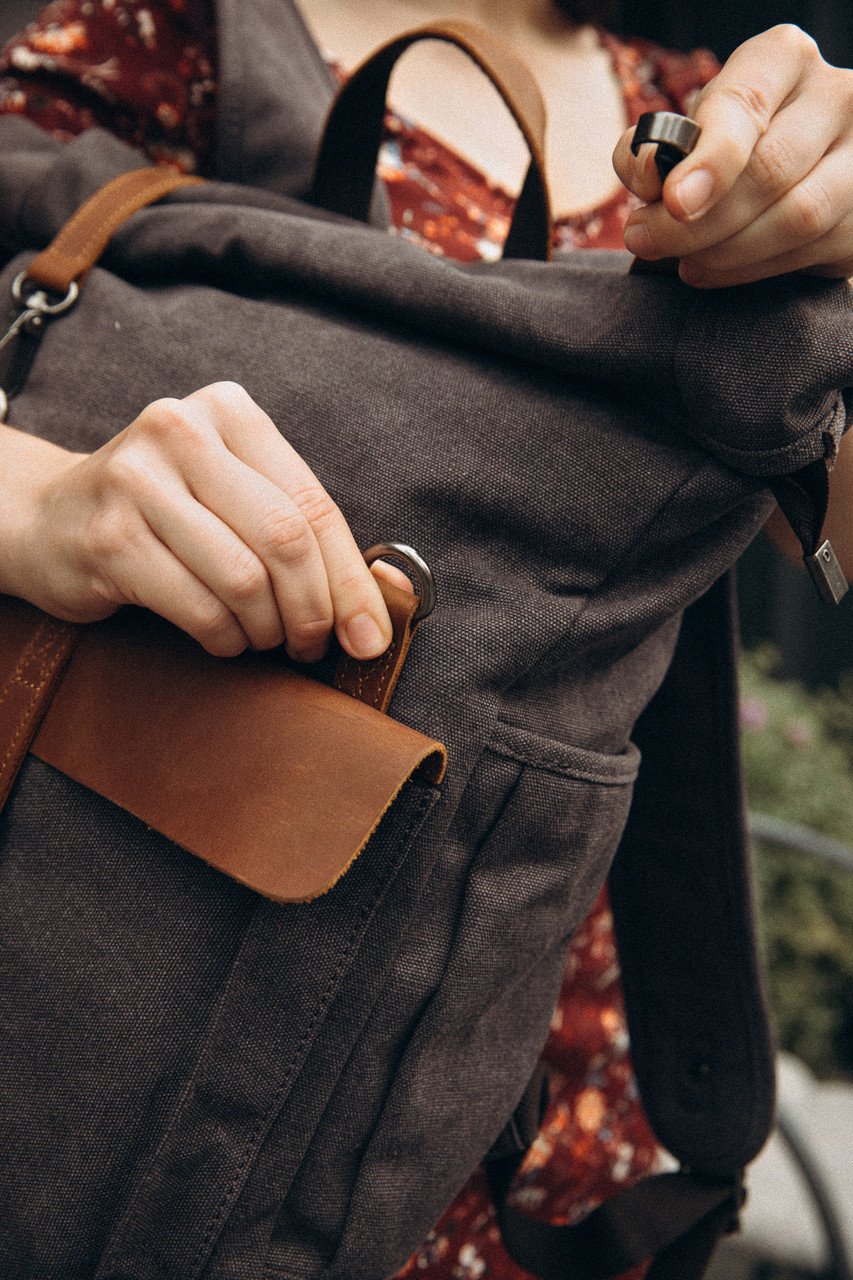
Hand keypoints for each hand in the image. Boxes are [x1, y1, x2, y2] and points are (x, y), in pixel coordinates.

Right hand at [2, 382, 398, 660]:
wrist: (50, 518)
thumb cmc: (164, 513)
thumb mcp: (236, 498)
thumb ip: (308, 532)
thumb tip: (394, 593)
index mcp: (229, 412)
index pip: (312, 503)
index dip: (352, 580)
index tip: (371, 637)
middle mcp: (181, 431)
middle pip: (285, 539)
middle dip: (314, 611)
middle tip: (313, 647)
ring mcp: (138, 480)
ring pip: (244, 580)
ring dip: (267, 629)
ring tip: (263, 638)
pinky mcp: (110, 537)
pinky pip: (200, 608)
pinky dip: (225, 639)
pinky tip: (224, 638)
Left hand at [612, 25, 852, 286]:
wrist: (790, 176)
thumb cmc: (726, 150)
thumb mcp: (685, 135)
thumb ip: (653, 151)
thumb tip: (646, 174)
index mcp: (782, 60)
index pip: (746, 106)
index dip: (708, 159)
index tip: (674, 202)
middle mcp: (834, 95)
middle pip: (769, 169)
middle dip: (699, 221)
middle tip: (651, 241)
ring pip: (798, 216)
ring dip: (728, 252)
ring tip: (687, 261)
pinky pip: (812, 250)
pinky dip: (754, 270)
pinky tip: (719, 269)